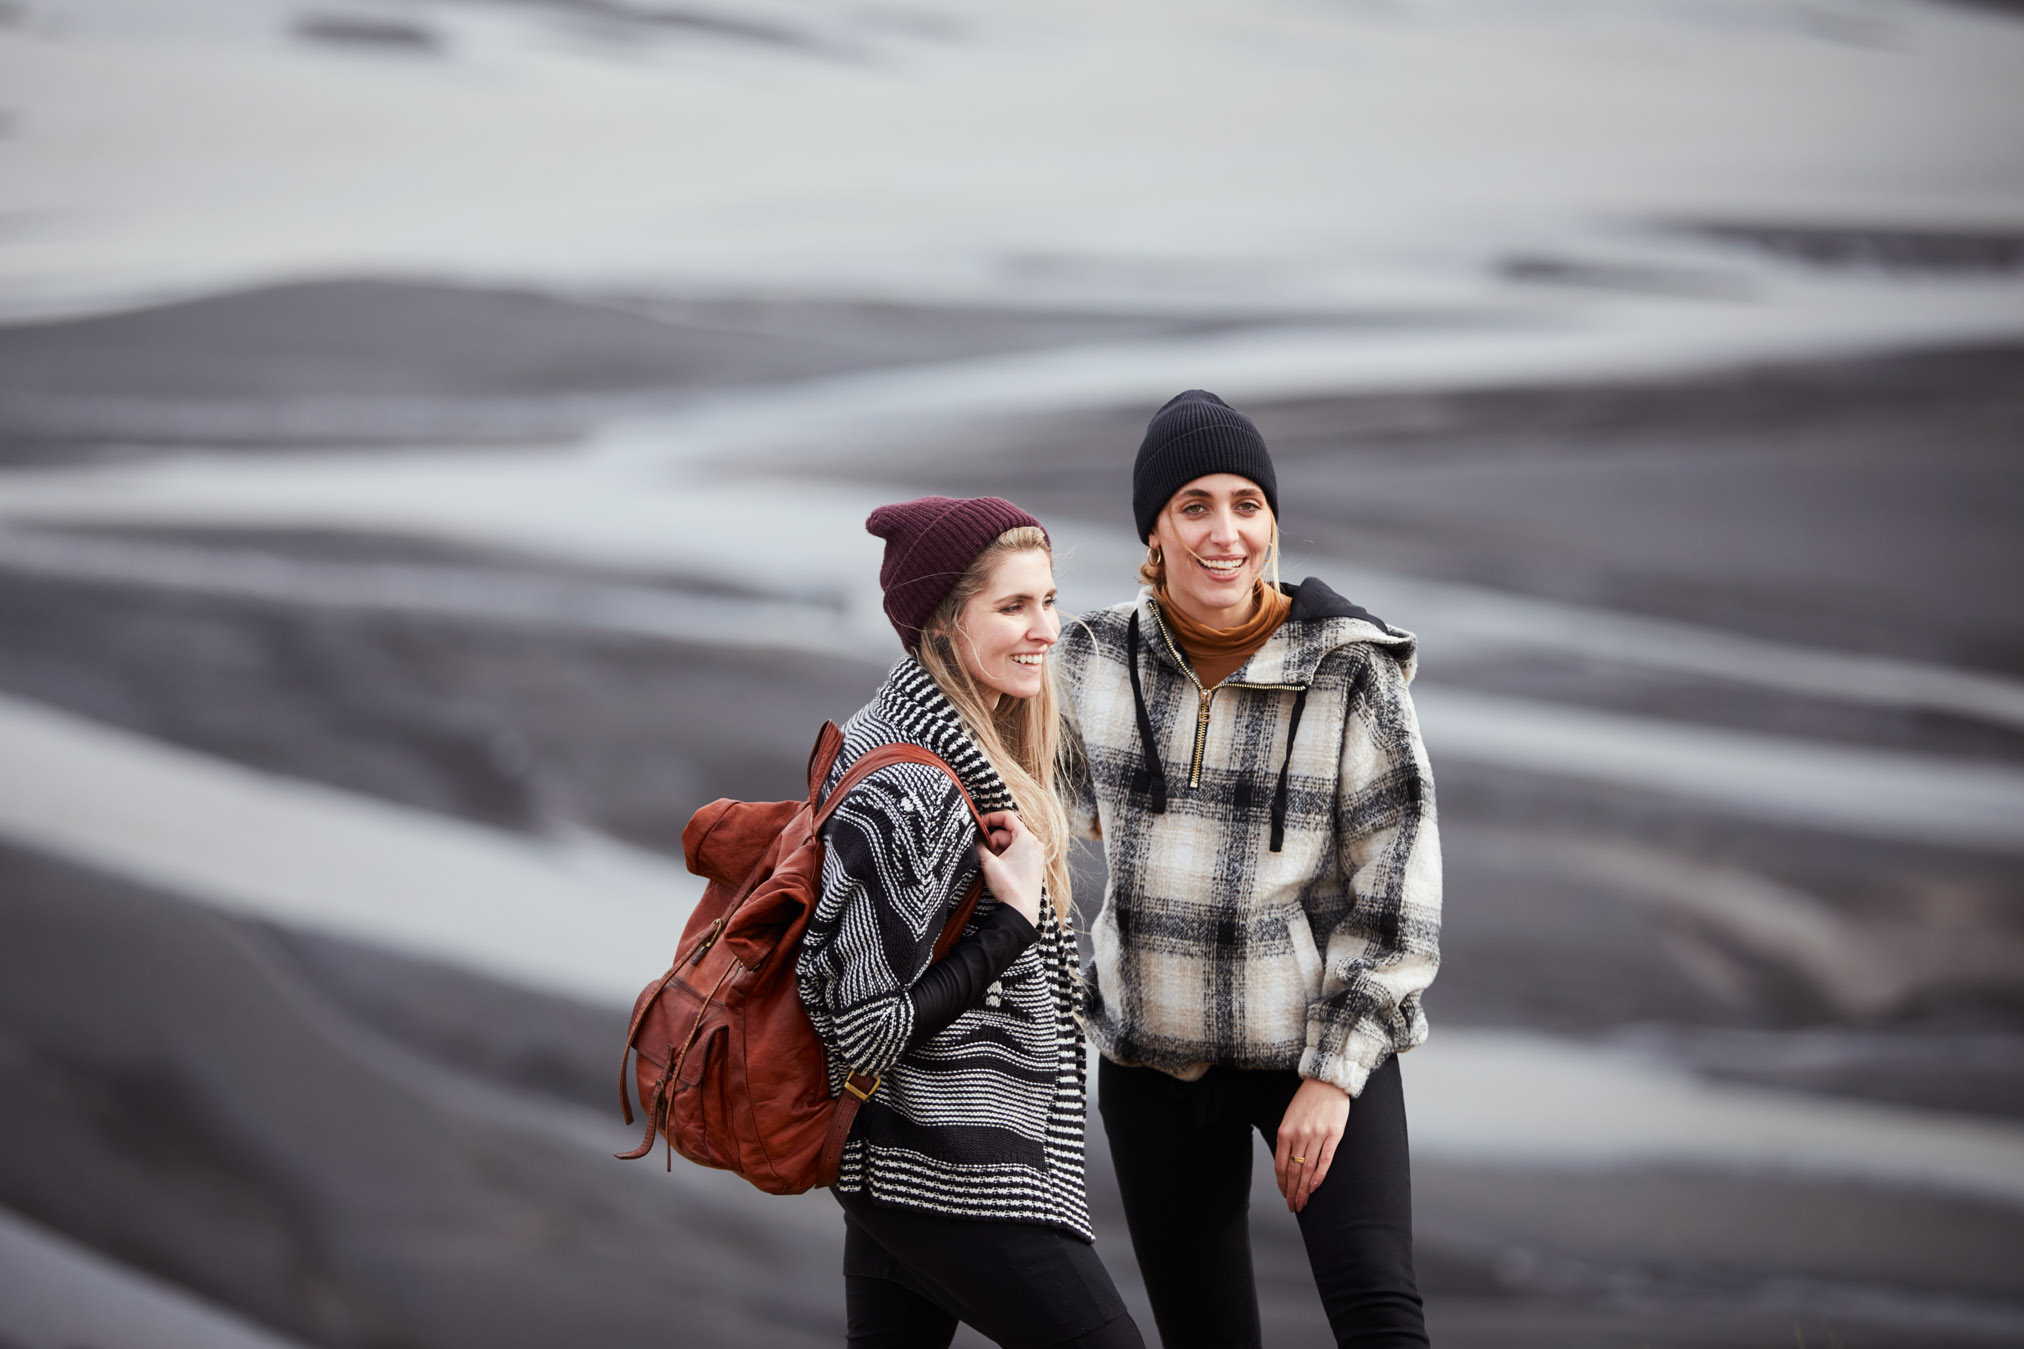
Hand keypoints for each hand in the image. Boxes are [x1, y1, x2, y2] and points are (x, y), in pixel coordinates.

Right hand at [974, 810, 1043, 925]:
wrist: (1022, 909)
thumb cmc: (1009, 886)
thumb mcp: (989, 863)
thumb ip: (980, 846)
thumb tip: (975, 839)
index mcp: (1026, 838)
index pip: (1008, 817)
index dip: (991, 818)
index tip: (979, 825)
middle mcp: (1035, 844)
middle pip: (1008, 833)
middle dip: (993, 841)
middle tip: (984, 854)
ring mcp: (1036, 855)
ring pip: (1011, 844)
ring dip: (999, 851)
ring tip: (992, 865)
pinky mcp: (1034, 865)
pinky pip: (1017, 853)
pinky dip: (1006, 857)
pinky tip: (1000, 869)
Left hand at [1273, 1077, 1349, 1213]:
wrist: (1327, 1081)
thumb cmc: (1307, 1100)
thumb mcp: (1289, 1117)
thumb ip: (1287, 1139)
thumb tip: (1285, 1164)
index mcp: (1285, 1131)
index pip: (1280, 1165)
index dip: (1282, 1184)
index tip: (1284, 1195)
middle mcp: (1299, 1135)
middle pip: (1293, 1171)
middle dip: (1292, 1192)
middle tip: (1293, 1207)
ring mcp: (1317, 1135)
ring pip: (1308, 1169)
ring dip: (1304, 1189)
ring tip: (1303, 1203)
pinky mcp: (1333, 1135)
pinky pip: (1325, 1160)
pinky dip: (1319, 1176)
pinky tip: (1314, 1187)